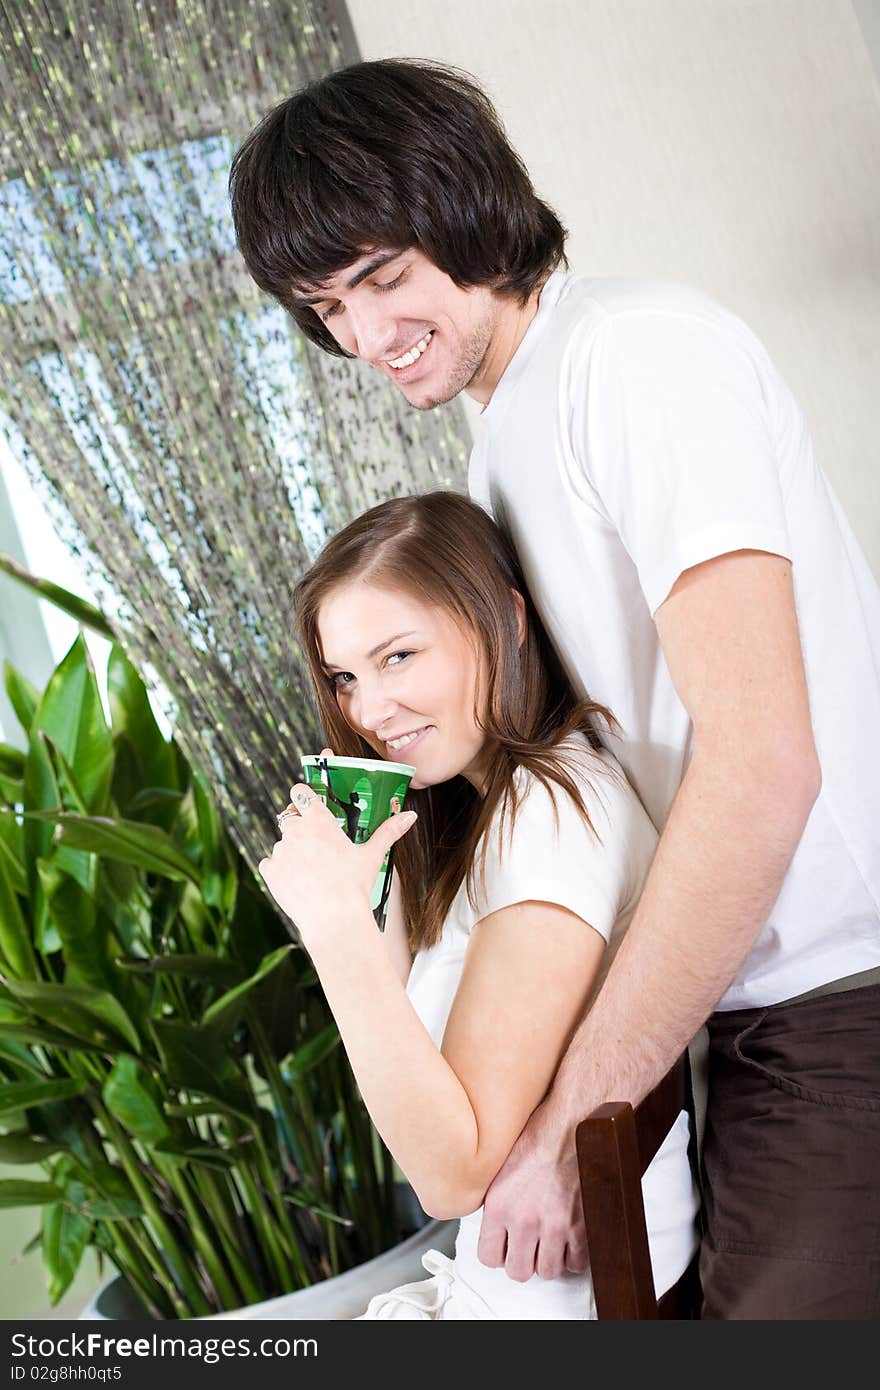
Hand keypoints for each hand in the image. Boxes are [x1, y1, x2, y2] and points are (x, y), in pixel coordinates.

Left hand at [259, 780, 415, 942]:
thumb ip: (389, 831)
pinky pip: (270, 864)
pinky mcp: (269, 870)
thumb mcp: (373, 855)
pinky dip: (280, 870)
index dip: (303, 796)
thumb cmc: (355, 885)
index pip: (300, 791)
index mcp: (319, 820)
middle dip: (300, 828)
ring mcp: (280, 850)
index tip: (308, 804)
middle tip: (316, 847)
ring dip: (292, 852)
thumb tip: (411, 816)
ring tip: (311, 872)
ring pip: (283, 844)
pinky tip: (297, 881)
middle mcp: (296, 830)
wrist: (334, 919)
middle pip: (290, 818)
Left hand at [477, 1095, 587, 1280]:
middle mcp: (524, 1220)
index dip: (499, 1254)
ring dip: (550, 1258)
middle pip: (519, 1271)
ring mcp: (555, 1226)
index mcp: (499, 1205)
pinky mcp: (582, 1227)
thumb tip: (494, 1226)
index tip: (506, 1245)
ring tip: (551, 1238)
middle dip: (524, 1260)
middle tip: (530, 1245)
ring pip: (548, 1271)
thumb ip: (497, 1202)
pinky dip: (574, 1255)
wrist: (574, 1123)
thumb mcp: (502, 1167)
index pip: (488, 1258)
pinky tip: (571, 1237)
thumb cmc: (540, 1136)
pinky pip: (576, 1263)